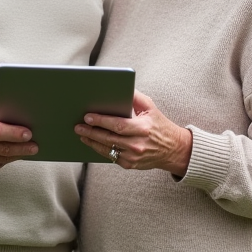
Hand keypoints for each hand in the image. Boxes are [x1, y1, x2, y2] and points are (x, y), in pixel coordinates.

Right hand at [0, 99, 36, 173]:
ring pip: (0, 159)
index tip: (29, 134)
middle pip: (2, 148)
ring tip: (27, 150)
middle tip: (35, 147)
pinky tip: (12, 154)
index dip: (15, 134)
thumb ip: (1, 111)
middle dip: (22, 148)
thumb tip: (23, 120)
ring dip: (16, 155)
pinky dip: (5, 160)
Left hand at [75, 91, 192, 175]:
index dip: (101, 121)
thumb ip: (135, 97)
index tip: (88, 116)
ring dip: (92, 141)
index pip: (118, 125)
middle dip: (91, 131)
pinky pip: (111, 157)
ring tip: (82, 134)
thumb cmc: (159, 125)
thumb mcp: (151, 107)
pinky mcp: (130, 164)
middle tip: (78, 126)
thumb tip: (120, 87)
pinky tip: (92, 142)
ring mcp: (133, 156)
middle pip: (109, 138)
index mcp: (143, 128)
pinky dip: (100, 149)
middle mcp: (137, 144)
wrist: (173, 149)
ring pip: (107, 149)